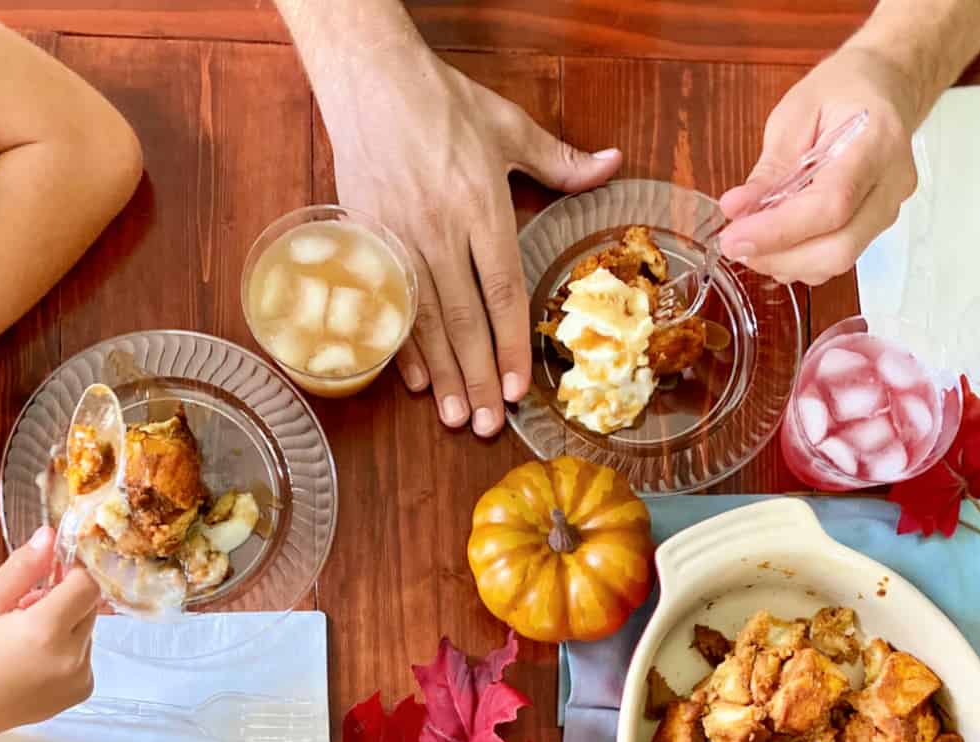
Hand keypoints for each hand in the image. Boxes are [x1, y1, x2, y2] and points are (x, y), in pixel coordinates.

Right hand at [0, 526, 100, 741]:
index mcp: (45, 630)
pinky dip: (69, 650)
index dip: (72, 574)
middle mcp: (71, 657)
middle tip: (27, 608)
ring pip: (89, 631)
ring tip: (27, 638)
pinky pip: (87, 656)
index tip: (51, 575)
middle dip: (66, 600)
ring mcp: (80, 678)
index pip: (87, 585)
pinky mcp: (82, 691)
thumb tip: (50, 536)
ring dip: (67, 625)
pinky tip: (36, 660)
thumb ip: (23, 567)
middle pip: (90, 607)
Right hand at [323, 49, 619, 434]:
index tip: (517, 387)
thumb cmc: (442, 102)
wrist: (368, 78)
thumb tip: (612, 163)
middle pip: (465, 320)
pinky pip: (388, 306)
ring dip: (443, 376)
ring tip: (456, 418)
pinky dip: (401, 347)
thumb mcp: (508, 125)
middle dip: (479, 377)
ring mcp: (400, 240)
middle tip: (489, 426)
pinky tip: (416, 383)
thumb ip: (559, 159)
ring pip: (426, 322)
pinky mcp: (367, 243)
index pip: (501, 290)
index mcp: (481, 206)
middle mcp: (441, 231)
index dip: (510, 343)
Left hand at [718, 45, 918, 285]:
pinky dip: (800, 259)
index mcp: (876, 142)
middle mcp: (891, 183)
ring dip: (787, 263)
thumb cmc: (843, 91)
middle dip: (780, 257)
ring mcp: (888, 208)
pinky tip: (778, 241)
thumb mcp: (796, 114)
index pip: (830, 205)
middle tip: (738, 245)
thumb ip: (769, 168)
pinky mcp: (876, 226)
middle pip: (839, 248)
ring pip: (839, 261)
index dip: (778, 231)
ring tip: (754, 240)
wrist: (885, 87)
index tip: (734, 237)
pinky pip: (838, 258)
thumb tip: (736, 210)